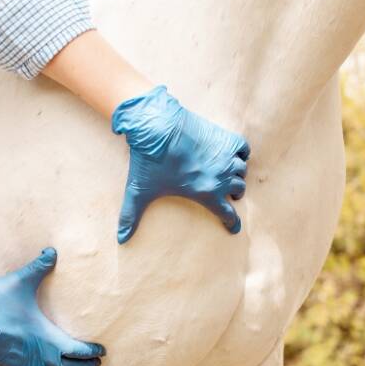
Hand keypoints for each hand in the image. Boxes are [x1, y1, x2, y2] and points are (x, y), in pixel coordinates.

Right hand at [0, 248, 104, 365]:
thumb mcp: (19, 281)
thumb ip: (39, 267)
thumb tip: (53, 251)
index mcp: (46, 337)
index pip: (77, 350)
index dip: (91, 352)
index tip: (102, 351)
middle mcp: (39, 355)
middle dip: (86, 365)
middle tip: (97, 362)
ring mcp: (25, 364)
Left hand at [111, 85, 250, 242]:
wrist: (157, 126)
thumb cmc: (149, 161)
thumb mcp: (139, 191)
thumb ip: (131, 216)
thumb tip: (121, 239)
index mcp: (206, 193)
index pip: (228, 214)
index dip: (232, 223)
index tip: (233, 227)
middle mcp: (221, 177)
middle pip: (238, 190)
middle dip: (234, 194)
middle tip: (227, 194)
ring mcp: (225, 156)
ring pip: (241, 170)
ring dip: (237, 174)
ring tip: (229, 174)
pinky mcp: (224, 138)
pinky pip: (243, 149)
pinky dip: (241, 153)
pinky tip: (233, 154)